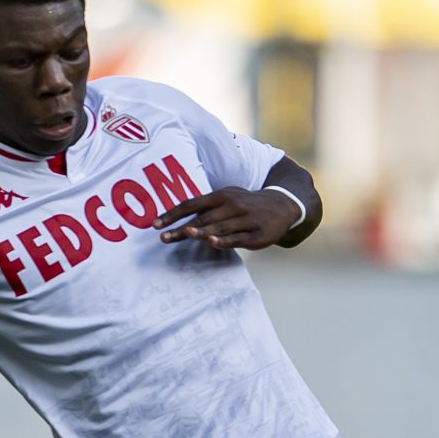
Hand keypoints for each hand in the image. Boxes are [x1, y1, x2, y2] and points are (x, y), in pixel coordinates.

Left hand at [157, 187, 298, 250]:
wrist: (283, 206)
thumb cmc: (246, 205)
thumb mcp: (227, 199)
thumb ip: (206, 209)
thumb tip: (179, 221)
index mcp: (221, 195)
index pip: (192, 204)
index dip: (173, 214)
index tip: (155, 224)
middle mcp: (232, 205)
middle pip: (202, 218)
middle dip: (181, 228)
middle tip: (163, 237)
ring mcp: (245, 219)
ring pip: (219, 226)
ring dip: (201, 231)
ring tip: (185, 234)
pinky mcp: (256, 234)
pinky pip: (237, 238)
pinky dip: (224, 240)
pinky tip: (212, 242)